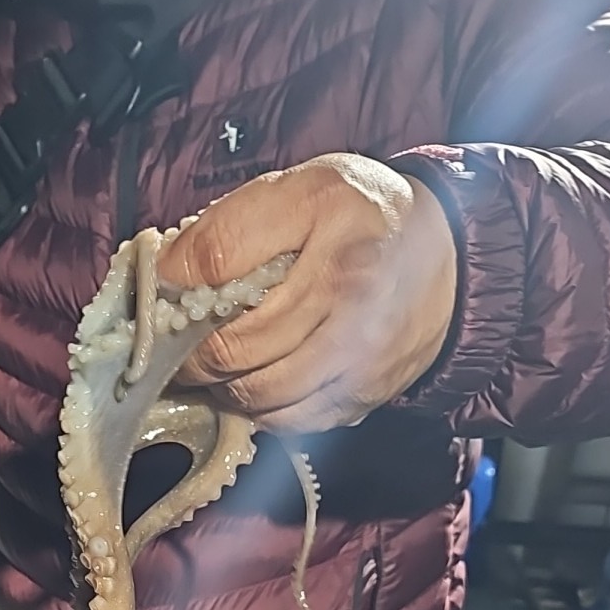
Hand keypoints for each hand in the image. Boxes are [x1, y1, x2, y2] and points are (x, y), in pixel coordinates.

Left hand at [158, 154, 457, 432]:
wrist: (450, 261)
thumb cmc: (361, 219)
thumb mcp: (300, 189)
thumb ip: (231, 224)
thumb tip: (166, 272)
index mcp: (327, 220)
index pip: (223, 260)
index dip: (176, 284)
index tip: (160, 296)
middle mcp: (349, 291)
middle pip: (237, 345)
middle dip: (191, 354)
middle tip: (173, 350)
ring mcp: (360, 353)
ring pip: (260, 394)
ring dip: (221, 389)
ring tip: (209, 371)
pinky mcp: (364, 394)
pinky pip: (292, 420)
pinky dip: (261, 412)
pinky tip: (253, 386)